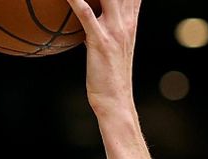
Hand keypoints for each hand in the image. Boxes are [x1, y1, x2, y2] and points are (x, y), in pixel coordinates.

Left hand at [67, 0, 140, 116]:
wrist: (115, 100)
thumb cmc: (108, 77)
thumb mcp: (108, 48)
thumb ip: (103, 30)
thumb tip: (89, 20)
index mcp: (130, 21)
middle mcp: (126, 21)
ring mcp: (115, 30)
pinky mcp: (100, 41)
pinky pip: (87, 15)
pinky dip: (77, 1)